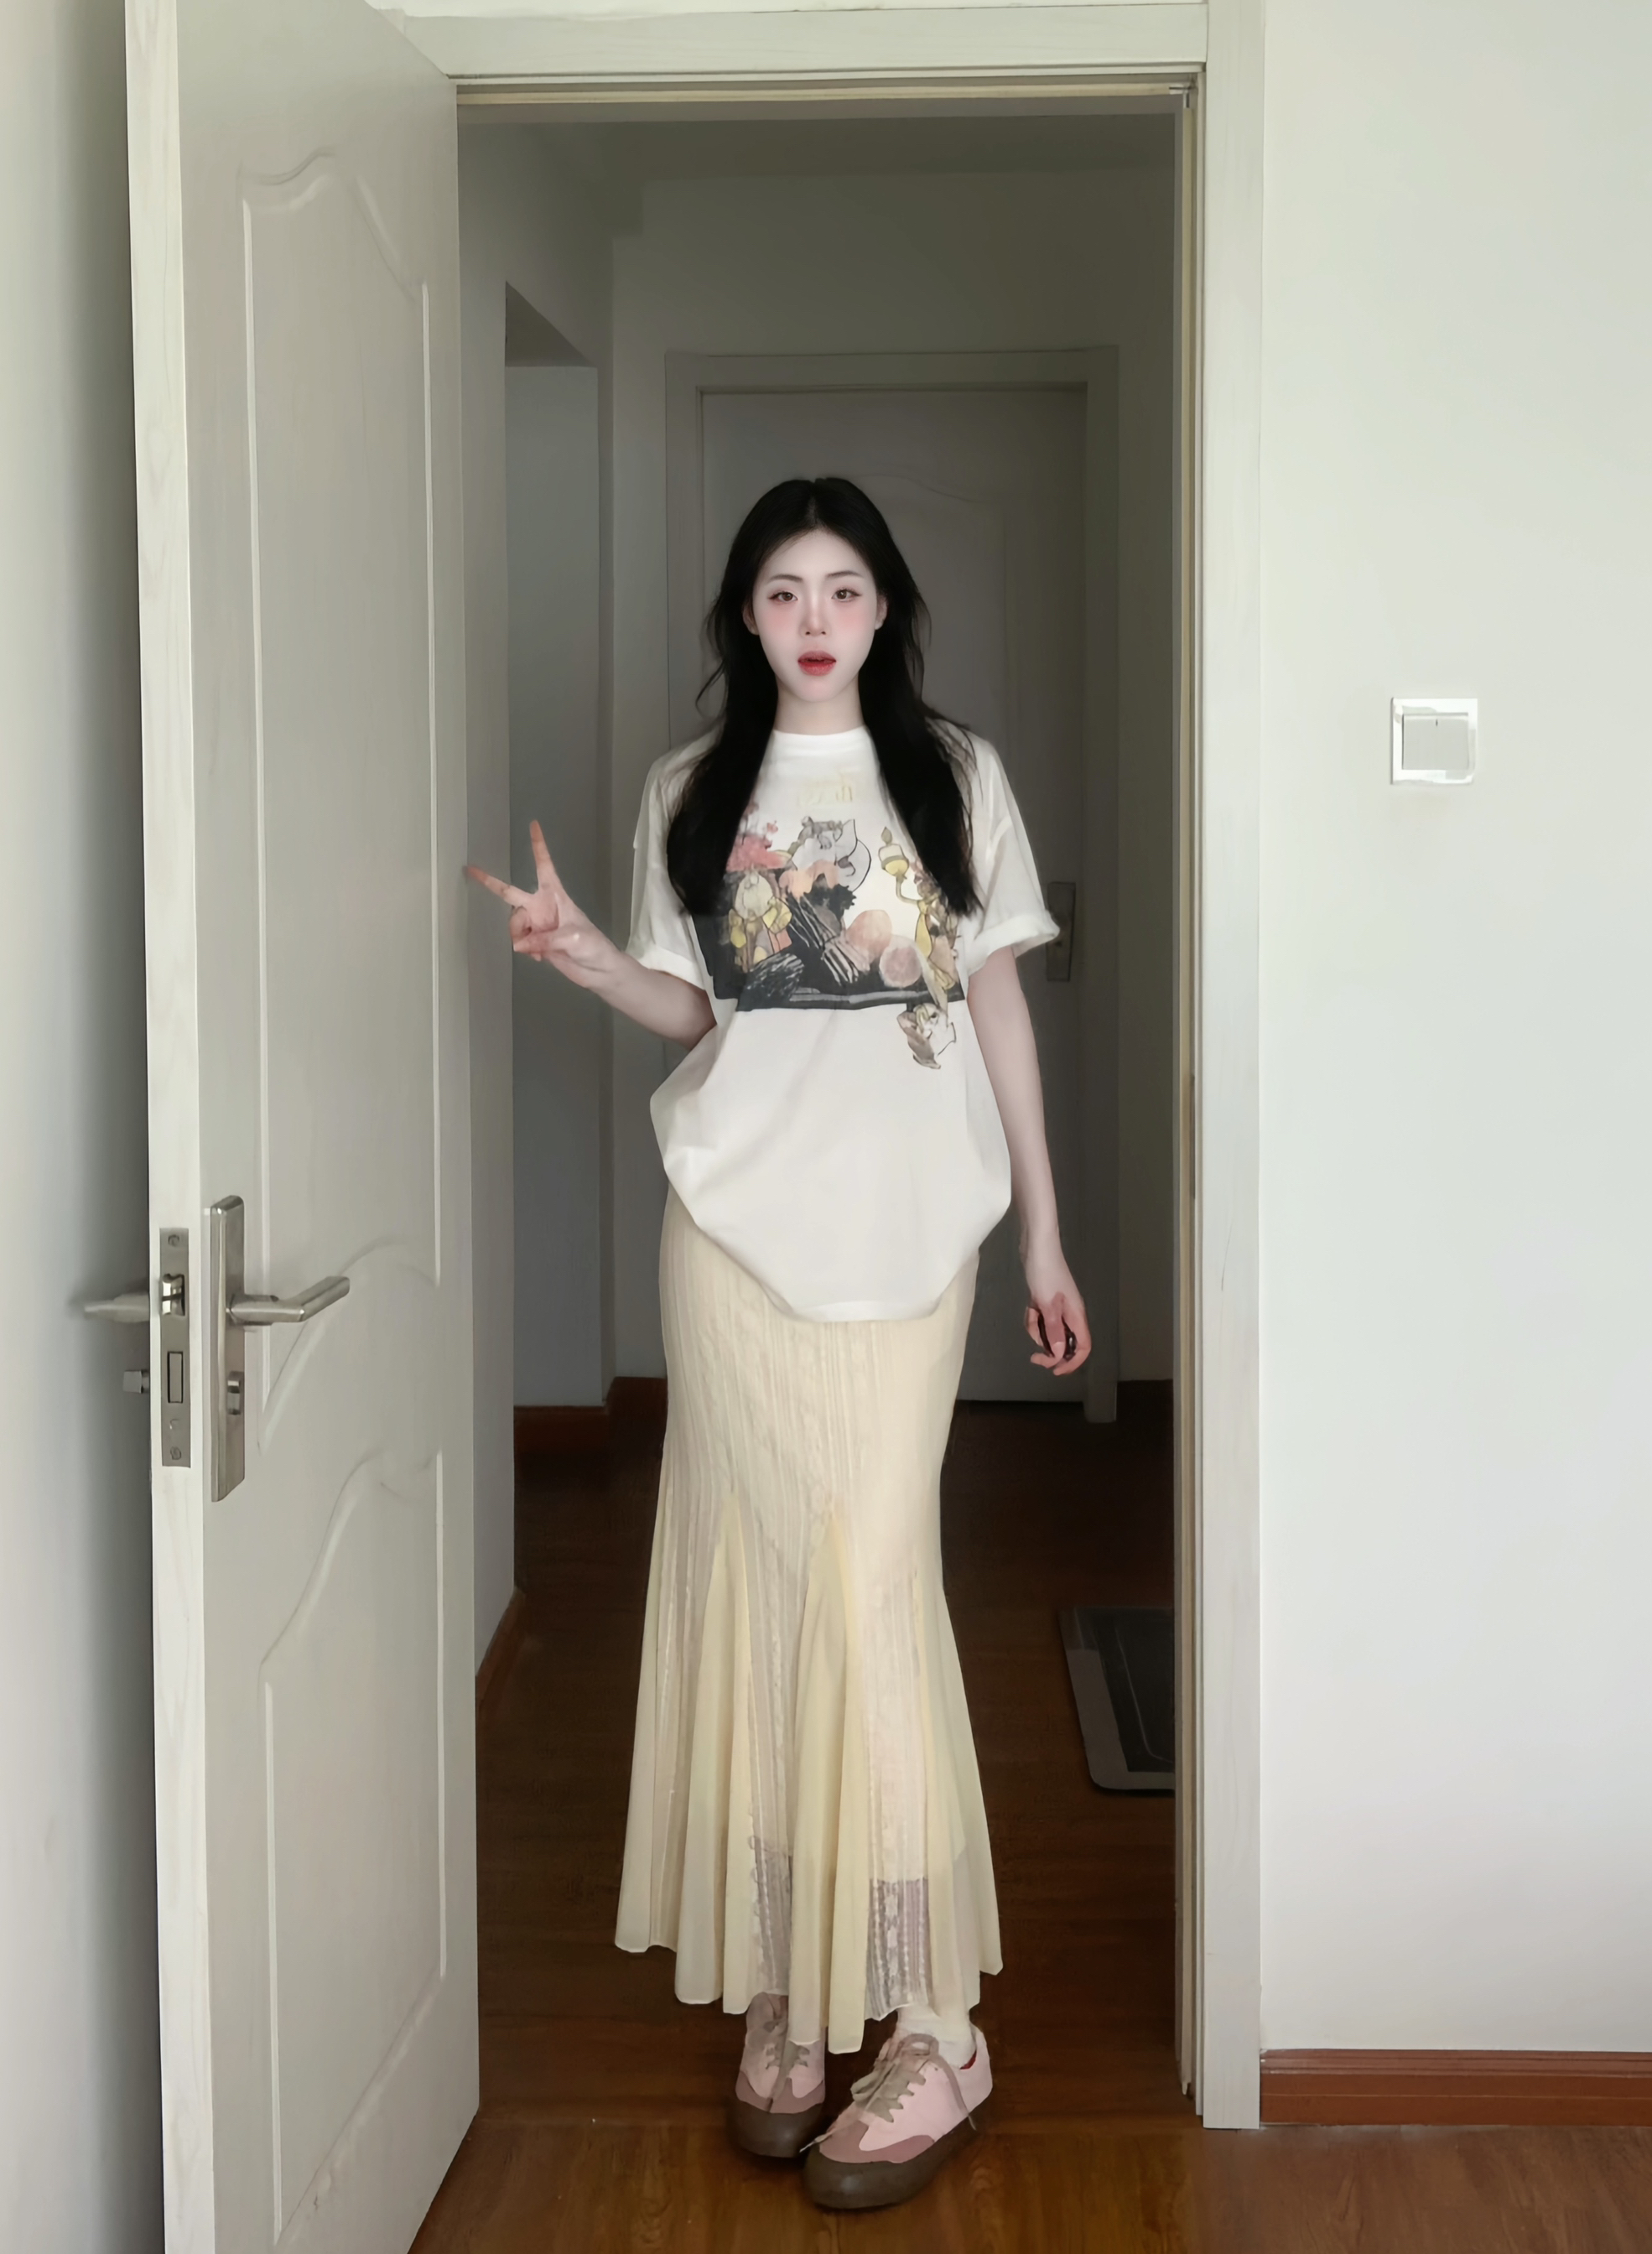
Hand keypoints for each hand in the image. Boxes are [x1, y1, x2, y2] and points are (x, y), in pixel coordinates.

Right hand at [464, 821, 616, 989]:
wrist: (598, 971)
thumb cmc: (593, 946)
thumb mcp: (572, 938)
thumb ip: (543, 939)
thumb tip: (519, 944)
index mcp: (555, 896)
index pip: (544, 865)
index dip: (538, 846)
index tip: (534, 825)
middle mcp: (542, 906)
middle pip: (511, 894)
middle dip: (490, 883)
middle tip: (471, 870)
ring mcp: (538, 924)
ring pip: (513, 924)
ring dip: (519, 937)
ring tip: (538, 951)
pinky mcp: (536, 942)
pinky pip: (519, 941)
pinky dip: (526, 949)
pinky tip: (542, 957)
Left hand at [1022, 1239, 1090, 1375]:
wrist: (1036, 1246)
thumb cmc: (1045, 1273)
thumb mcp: (1047, 1305)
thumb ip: (1053, 1331)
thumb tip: (1060, 1355)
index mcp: (1076, 1315)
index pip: (1083, 1347)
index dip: (1073, 1363)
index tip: (1055, 1371)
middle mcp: (1070, 1314)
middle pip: (1066, 1343)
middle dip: (1051, 1351)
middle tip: (1034, 1357)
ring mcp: (1057, 1307)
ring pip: (1049, 1332)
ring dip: (1037, 1331)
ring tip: (1030, 1315)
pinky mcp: (1045, 1301)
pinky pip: (1040, 1320)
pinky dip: (1033, 1319)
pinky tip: (1028, 1307)